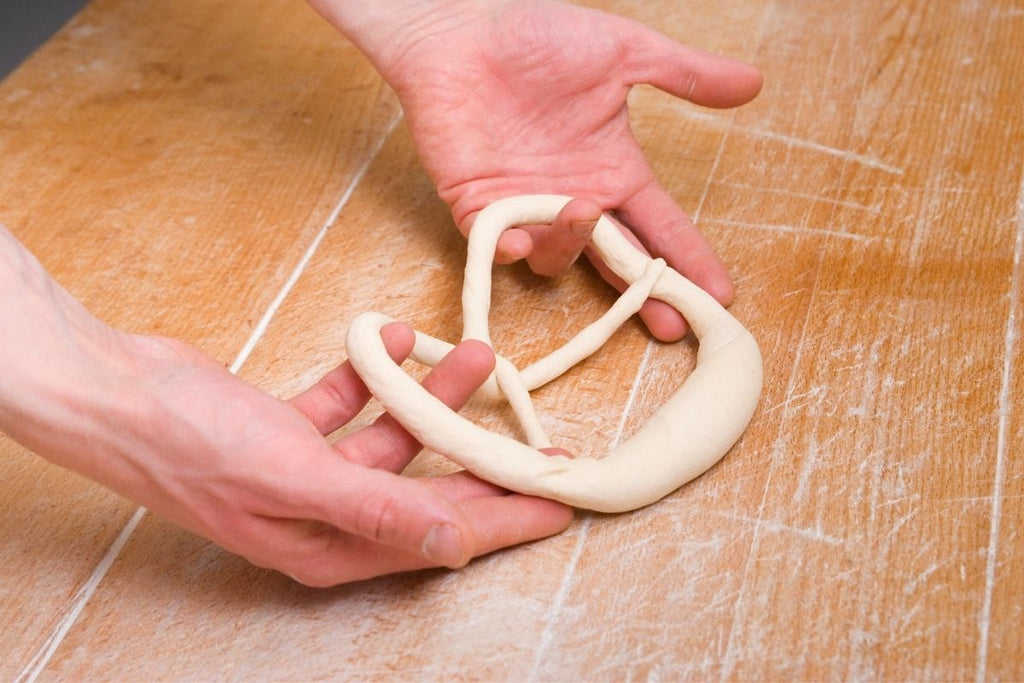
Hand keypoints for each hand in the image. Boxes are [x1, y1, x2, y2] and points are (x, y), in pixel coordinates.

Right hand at [0, 228, 571, 586]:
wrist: (117, 391)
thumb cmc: (190, 443)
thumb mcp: (295, 478)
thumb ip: (379, 508)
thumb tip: (452, 546)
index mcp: (331, 544)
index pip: (440, 537)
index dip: (505, 519)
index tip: (558, 502)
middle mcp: (325, 515)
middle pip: (428, 490)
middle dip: (484, 461)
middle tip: (541, 442)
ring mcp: (307, 472)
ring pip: (393, 438)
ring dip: (430, 396)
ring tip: (472, 354)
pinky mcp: (290, 431)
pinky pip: (350, 404)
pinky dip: (372, 374)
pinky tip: (392, 340)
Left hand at [364, 0, 762, 339]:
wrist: (461, 27)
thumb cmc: (536, 34)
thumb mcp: (624, 51)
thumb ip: (685, 74)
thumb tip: (753, 83)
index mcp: (612, 169)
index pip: (660, 224)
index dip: (688, 259)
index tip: (719, 293)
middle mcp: (573, 197)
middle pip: (617, 261)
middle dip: (644, 294)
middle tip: (670, 321)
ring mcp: (525, 208)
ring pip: (557, 256)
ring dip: (574, 243)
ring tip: (585, 209)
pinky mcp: (476, 207)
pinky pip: (496, 247)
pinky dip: (509, 249)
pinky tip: (518, 240)